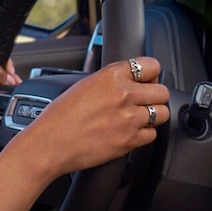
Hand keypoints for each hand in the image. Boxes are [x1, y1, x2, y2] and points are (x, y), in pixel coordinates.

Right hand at [5, 57, 170, 179]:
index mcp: (111, 76)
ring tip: (139, 118)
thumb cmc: (59, 118)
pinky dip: (144, 135)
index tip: (147, 80)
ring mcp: (129, 119)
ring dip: (154, 115)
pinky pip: (152, 135)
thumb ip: (110, 81)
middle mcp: (123, 95)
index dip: (151, 74)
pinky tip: (131, 132)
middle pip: (162, 91)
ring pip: (162, 113)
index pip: (151, 65)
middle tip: (145, 101)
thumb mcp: (84, 85)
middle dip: (156, 96)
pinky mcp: (129, 141)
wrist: (49, 145)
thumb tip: (129, 80)